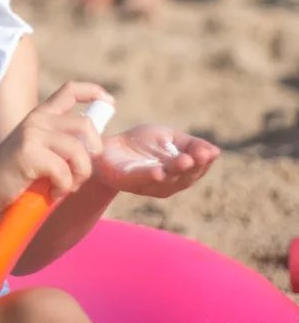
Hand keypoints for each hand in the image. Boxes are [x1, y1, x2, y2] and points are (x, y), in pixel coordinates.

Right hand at [0, 81, 113, 212]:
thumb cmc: (14, 173)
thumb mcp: (38, 148)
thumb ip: (61, 141)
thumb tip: (95, 146)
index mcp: (41, 115)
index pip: (71, 90)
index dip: (94, 92)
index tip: (109, 103)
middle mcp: (37, 119)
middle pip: (84, 123)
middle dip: (94, 151)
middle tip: (82, 173)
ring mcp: (32, 134)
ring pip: (78, 151)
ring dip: (79, 176)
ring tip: (66, 187)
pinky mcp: (29, 153)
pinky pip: (64, 172)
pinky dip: (64, 188)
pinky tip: (52, 193)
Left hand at [93, 125, 219, 197]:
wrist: (107, 148)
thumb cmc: (140, 144)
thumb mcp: (168, 138)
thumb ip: (190, 144)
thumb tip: (214, 150)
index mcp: (178, 173)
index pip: (197, 169)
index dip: (204, 161)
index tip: (212, 151)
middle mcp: (166, 183)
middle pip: (185, 177)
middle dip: (195, 166)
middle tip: (202, 154)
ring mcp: (148, 184)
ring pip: (167, 179)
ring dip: (177, 170)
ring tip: (186, 159)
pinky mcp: (129, 180)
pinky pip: (142, 179)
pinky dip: (151, 175)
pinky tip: (159, 171)